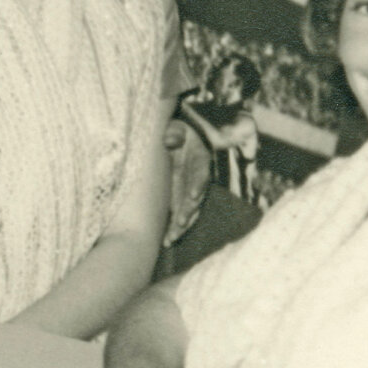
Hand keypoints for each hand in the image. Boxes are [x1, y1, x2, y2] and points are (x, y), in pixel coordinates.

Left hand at [162, 117, 210, 246]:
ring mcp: (190, 188)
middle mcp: (197, 178)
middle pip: (196, 197)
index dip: (198, 184)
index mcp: (199, 160)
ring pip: (189, 210)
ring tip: (172, 238)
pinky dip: (175, 225)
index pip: (200, 173)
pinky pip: (181, 212)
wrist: (184, 137)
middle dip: (188, 212)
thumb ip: (174, 133)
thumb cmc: (179, 132)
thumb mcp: (178, 129)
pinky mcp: (182, 195)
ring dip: (182, 224)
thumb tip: (169, 139)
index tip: (194, 195)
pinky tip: (167, 238)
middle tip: (179, 224)